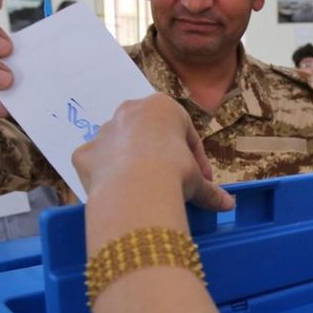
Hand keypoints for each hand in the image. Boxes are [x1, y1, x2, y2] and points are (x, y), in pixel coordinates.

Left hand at [71, 94, 233, 211]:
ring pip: (120, 146)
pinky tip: (117, 193)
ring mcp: (103, 131)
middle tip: (172, 183)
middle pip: (148, 134)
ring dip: (131, 163)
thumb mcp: (197, 180)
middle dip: (160, 156)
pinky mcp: (83, 154)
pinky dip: (105, 175)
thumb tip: (229, 205)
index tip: (202, 181)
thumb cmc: (174, 171)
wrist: (135, 189)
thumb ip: (210, 190)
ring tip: (144, 191)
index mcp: (162, 107)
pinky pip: (96, 163)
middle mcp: (129, 111)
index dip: (196, 159)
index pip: (185, 133)